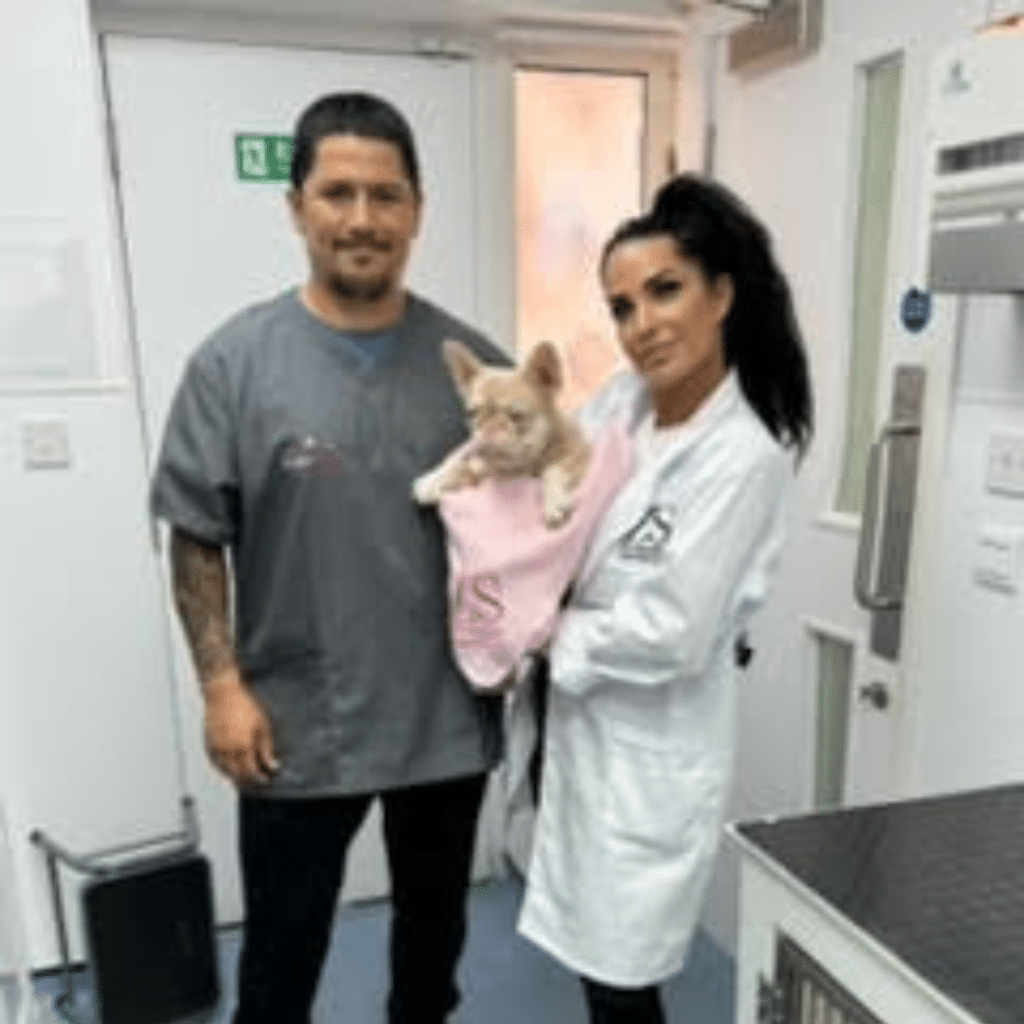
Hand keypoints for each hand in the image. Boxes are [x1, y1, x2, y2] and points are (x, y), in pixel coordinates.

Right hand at [203, 670, 278, 787]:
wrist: (222, 693)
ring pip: (226, 773)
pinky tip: (232, 769)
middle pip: (238, 776)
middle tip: (258, 782)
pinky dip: (225, 770)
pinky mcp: (208, 745)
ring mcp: (215, 749)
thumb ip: (266, 749)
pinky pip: (216, 765)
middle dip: (249, 782)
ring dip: (237, 778)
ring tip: (247, 779)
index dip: (260, 780)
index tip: (267, 781)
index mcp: (242, 747)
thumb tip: (272, 766)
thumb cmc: (244, 705)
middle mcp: (227, 752)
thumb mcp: (262, 725)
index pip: (251, 773)